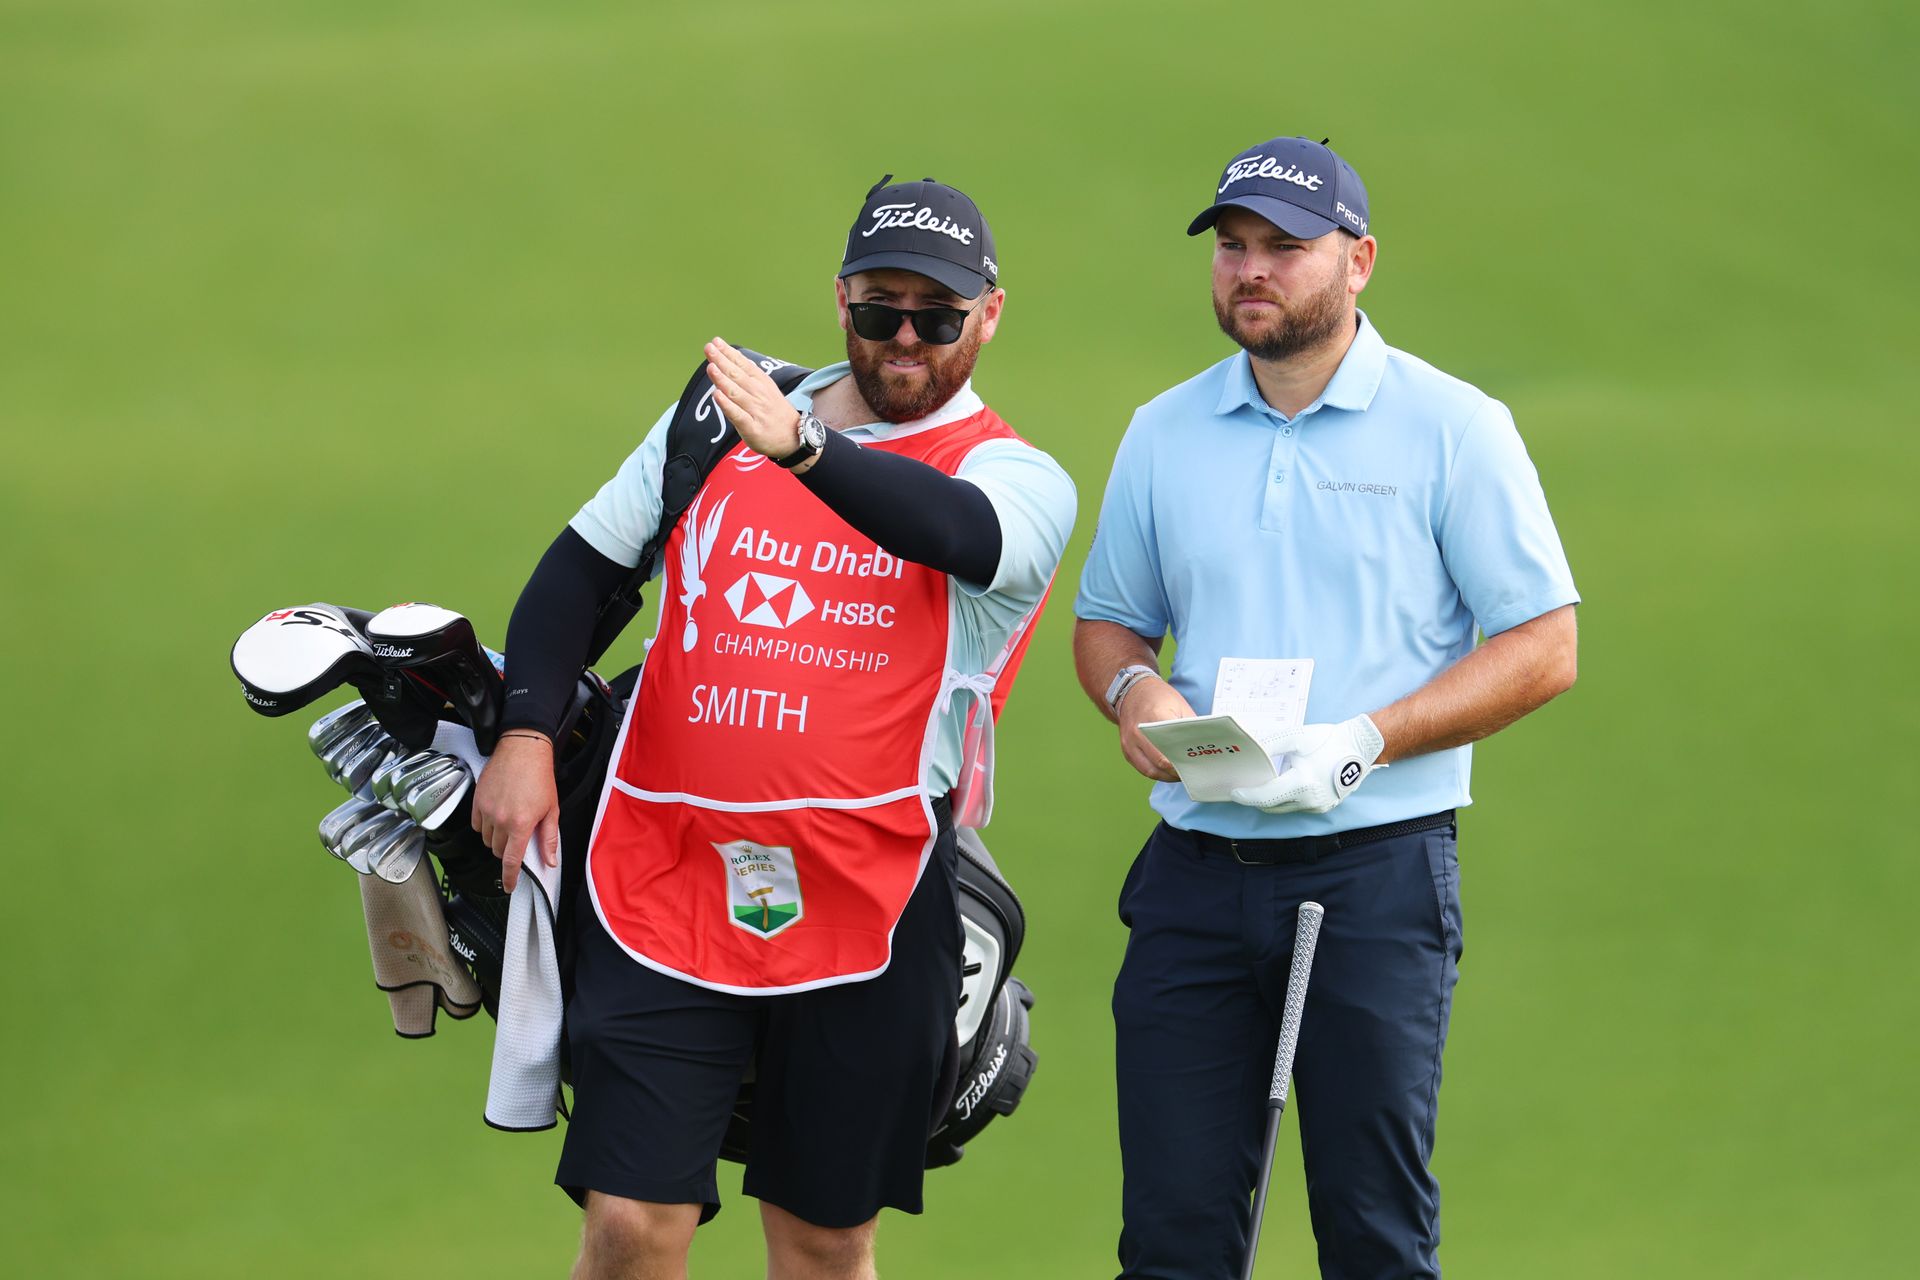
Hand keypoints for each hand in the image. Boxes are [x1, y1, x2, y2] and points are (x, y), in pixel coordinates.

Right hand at [471, 732, 559, 891]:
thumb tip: (549, 860)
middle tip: (518, 837)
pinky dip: (484, 825)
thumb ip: (549, 838)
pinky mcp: (477, 801)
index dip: (509, 877)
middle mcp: (500, 819)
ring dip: (495, 838)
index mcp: (521, 824)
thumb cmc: (540, 777)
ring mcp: (486, 810)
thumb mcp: (552, 809)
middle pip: (497, 850)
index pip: (511, 860)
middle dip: (507, 850)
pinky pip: (476, 824)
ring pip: (486, 839)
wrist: (523, 750)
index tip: (509, 886)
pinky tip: (496, 814)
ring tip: (509, 822)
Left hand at [705, 338, 801, 458]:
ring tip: (711, 367)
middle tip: (709, 348)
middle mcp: (759, 394)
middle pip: (737, 376)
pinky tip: (717, 395)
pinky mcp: (752, 428)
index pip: (743, 365)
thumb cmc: (774, 412)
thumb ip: (748, 377)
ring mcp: (756, 411)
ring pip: (736, 393)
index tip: (716, 342)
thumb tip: (729, 359)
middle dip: (722, 361)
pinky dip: (727, 405)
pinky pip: (737, 415)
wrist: (795, 438)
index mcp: (762, 383)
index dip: (729, 353)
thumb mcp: (766, 389)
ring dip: (722, 380)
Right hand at [1117, 677, 1193, 782]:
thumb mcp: (1180, 706)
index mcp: (1154, 717)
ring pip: (1150, 771)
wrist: (1132, 692)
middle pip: (1160, 762)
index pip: (1170, 746)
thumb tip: (1203, 746)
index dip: (1183, 760)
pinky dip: (1157, 772)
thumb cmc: (1158, 697)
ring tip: (1182, 775)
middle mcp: (1138, 732)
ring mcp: (1129, 743)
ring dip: (1167, 776)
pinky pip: (1143, 768)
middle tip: (1192, 773)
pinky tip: (1169, 772)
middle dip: (1177, 771)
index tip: (1196, 765)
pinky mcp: (1127, 750)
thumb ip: (1190, 727)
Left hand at [1231, 714, 1385, 814]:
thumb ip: (1270, 745)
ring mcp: (1319, 807)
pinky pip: (1297, 806)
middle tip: (1245, 785)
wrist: (1359, 747)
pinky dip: (1287, 797)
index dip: (1248, 796)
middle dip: (1257, 797)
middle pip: (1273, 806)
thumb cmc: (1328, 740)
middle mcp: (1311, 801)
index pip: (1267, 796)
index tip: (1234, 792)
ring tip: (1266, 780)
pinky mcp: (1324, 807)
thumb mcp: (1295, 737)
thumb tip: (1251, 753)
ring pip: (1285, 807)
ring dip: (1273, 797)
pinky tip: (1285, 782)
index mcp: (1302, 784)